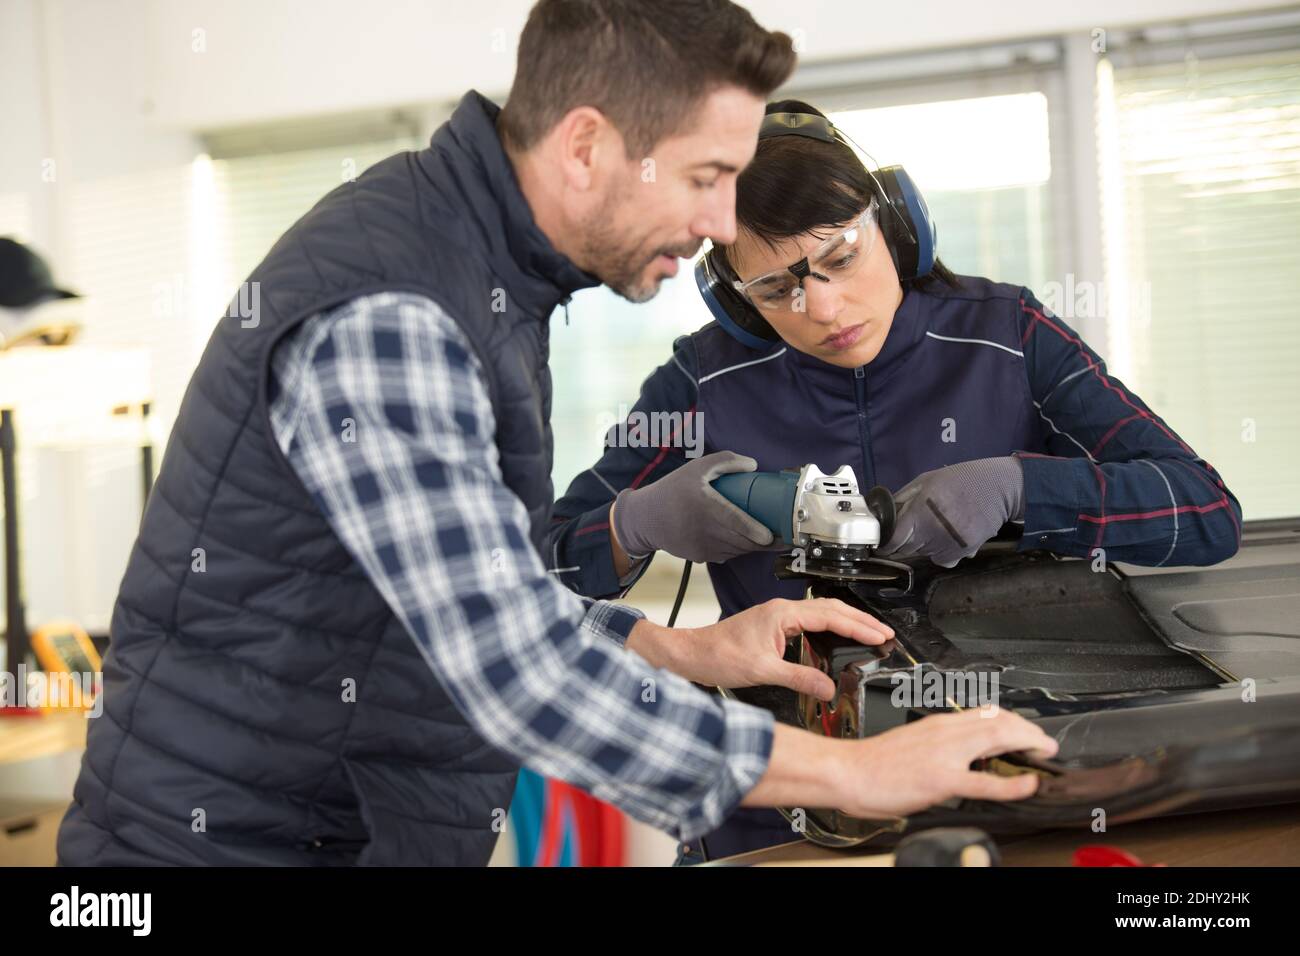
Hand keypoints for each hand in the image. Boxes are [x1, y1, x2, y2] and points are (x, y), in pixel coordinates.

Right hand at [611, 451, 775, 563]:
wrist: (646, 519)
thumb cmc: (673, 489)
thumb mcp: (696, 467)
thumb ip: (725, 461)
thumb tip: (753, 465)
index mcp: (706, 506)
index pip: (735, 522)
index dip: (755, 531)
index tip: (770, 535)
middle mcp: (705, 530)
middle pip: (743, 541)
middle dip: (765, 542)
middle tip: (785, 536)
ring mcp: (703, 546)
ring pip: (737, 549)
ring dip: (754, 546)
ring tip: (770, 537)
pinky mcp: (700, 556)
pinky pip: (726, 554)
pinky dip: (738, 548)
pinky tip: (746, 540)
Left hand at [627, 598, 892, 698]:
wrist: (691, 655)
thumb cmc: (718, 656)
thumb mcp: (763, 672)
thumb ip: (800, 679)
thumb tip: (829, 688)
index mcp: (783, 614)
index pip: (831, 616)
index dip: (859, 627)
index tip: (881, 636)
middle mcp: (782, 611)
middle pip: (831, 609)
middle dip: (861, 620)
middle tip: (885, 633)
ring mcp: (777, 617)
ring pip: (821, 613)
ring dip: (847, 622)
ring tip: (869, 634)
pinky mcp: (773, 626)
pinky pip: (810, 622)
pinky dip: (830, 628)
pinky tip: (836, 639)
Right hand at [834, 708, 1058, 817]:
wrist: (847, 771)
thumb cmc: (872, 762)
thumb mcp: (911, 743)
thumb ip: (936, 745)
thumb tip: (957, 755)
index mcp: (937, 724)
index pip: (985, 713)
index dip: (1013, 721)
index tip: (1026, 731)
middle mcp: (944, 732)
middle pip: (999, 721)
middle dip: (1029, 730)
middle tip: (1045, 743)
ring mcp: (944, 754)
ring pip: (998, 738)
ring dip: (1028, 743)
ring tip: (1044, 753)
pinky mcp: (941, 779)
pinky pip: (986, 780)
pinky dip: (1013, 783)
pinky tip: (1027, 784)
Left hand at [877, 457, 1024, 567]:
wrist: (998, 489)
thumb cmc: (959, 480)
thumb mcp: (925, 481)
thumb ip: (902, 499)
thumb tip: (883, 517)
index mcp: (919, 512)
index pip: (893, 541)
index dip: (885, 544)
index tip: (884, 543)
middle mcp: (932, 532)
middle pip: (906, 550)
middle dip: (905, 541)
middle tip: (915, 526)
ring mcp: (948, 545)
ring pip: (924, 555)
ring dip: (924, 545)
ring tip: (937, 525)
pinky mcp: (963, 553)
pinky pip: (942, 560)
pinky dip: (941, 552)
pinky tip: (948, 536)